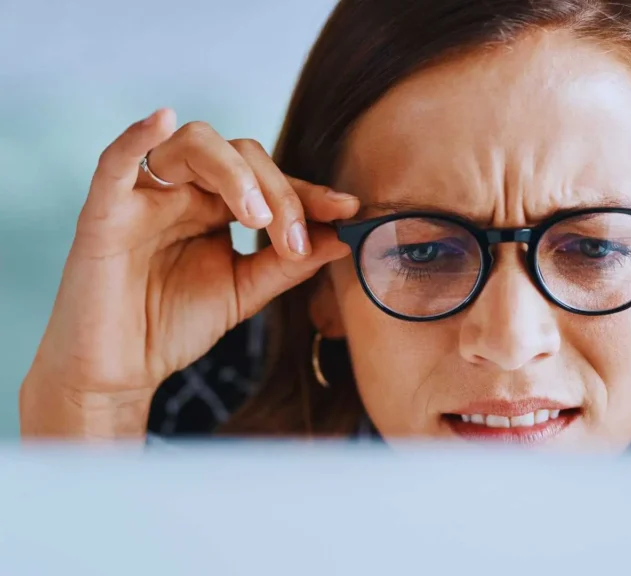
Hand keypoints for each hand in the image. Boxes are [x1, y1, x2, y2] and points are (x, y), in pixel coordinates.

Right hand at [19, 109, 357, 437]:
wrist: (120, 372)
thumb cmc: (175, 326)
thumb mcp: (246, 292)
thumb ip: (290, 263)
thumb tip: (344, 238)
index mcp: (217, 206)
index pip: (270, 179)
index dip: (309, 193)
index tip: (348, 211)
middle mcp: (184, 191)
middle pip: (240, 155)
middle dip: (280, 193)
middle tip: (294, 240)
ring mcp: (145, 197)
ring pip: (192, 145)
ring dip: (235, 175)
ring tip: (257, 219)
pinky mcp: (104, 214)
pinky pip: (115, 162)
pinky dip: (137, 135)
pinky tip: (162, 119)